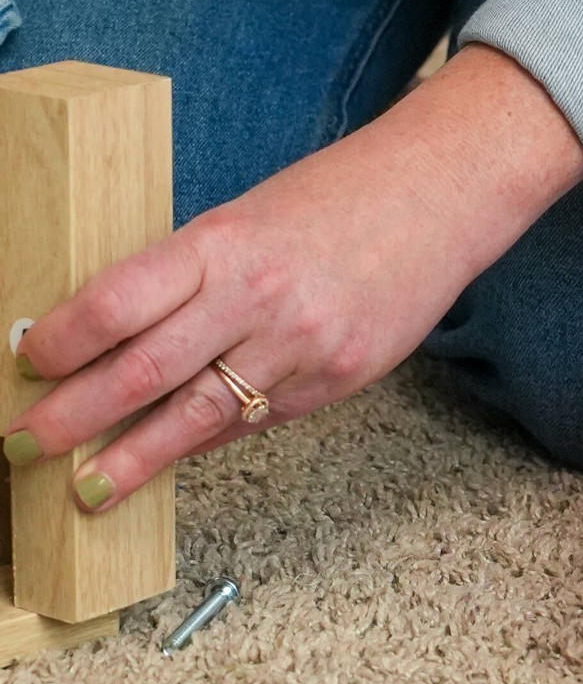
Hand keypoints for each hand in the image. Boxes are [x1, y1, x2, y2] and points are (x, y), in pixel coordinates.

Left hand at [4, 45, 582, 511]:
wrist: (441, 195)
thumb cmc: (338, 199)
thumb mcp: (245, 219)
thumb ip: (187, 279)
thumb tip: (118, 343)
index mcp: (222, 243)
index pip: (114, 304)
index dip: (57, 345)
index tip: (25, 366)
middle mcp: (257, 298)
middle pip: (142, 373)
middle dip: (73, 420)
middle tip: (25, 447)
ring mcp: (302, 345)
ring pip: (199, 417)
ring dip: (134, 458)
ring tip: (90, 488)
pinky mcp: (338, 378)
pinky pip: (258, 420)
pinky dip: (211, 438)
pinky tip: (177, 452)